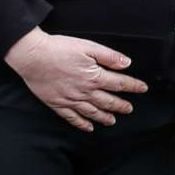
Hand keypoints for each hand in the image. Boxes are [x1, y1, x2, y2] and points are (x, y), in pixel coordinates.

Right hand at [5, 30, 147, 130]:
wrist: (32, 56)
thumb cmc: (59, 48)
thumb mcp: (88, 46)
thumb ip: (109, 56)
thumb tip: (126, 64)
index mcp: (94, 77)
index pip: (120, 84)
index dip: (133, 86)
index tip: (143, 89)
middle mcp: (85, 92)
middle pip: (108, 101)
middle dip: (121, 106)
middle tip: (129, 109)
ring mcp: (71, 100)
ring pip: (92, 112)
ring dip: (105, 117)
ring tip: (113, 121)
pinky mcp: (57, 104)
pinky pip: (72, 118)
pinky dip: (82, 124)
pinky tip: (89, 127)